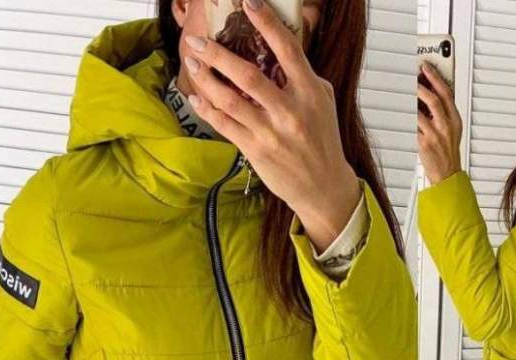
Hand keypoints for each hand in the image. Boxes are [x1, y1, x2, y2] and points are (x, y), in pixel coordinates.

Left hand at [183, 0, 360, 252]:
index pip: (288, 50)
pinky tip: (196, 96)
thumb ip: (303, 77)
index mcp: (310, 94)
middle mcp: (290, 112)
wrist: (323, 186)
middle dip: (218, 54)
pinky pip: (225, 125)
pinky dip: (207, 109)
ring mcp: (271, 133)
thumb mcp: (323, 103)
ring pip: (230, 100)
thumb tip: (282, 47)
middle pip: (248, 75)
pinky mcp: (256, 151)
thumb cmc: (322, 142)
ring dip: (206, 79)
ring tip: (192, 62)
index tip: (248, 3)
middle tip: (198, 40)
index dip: (267, 23)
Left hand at [417, 62, 462, 185]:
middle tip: (412, 78)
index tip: (425, 67)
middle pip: (433, 99)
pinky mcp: (424, 144)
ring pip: (420, 111)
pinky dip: (406, 118)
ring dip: (411, 100)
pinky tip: (402, 113)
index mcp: (455, 119)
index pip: (446, 92)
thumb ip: (444, 113)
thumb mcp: (453, 130)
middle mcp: (446, 125)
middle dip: (421, 85)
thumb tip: (428, 96)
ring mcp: (435, 134)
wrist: (447, 174)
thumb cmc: (448, 153)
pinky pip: (412, 127)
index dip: (435, 77)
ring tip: (405, 94)